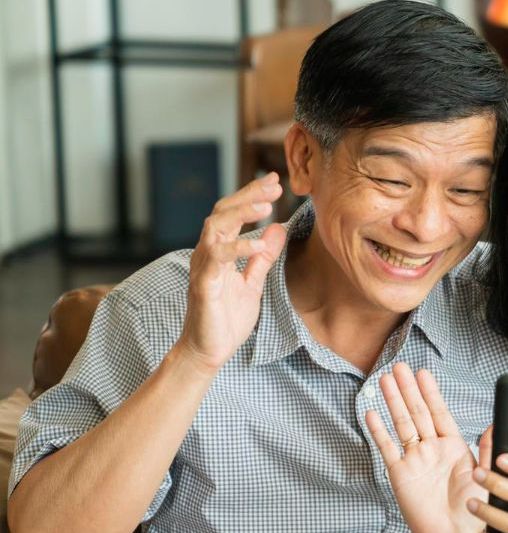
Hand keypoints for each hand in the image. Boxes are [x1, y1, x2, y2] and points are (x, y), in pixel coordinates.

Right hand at [177, 173, 287, 373]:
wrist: (210, 350)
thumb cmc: (227, 318)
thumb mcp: (253, 283)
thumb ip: (262, 257)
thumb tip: (278, 229)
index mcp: (220, 250)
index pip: (233, 213)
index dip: (252, 196)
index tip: (276, 182)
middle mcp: (208, 253)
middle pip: (223, 211)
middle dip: (248, 195)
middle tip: (273, 184)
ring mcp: (204, 266)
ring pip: (215, 227)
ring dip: (241, 214)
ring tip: (266, 207)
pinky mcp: (203, 284)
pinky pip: (217, 259)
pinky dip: (238, 249)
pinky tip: (259, 245)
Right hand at [366, 363, 484, 532]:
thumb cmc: (471, 512)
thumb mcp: (485, 477)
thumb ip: (489, 450)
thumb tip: (494, 424)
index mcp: (453, 447)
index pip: (439, 413)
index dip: (431, 393)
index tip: (423, 373)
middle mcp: (432, 450)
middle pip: (418, 412)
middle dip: (408, 389)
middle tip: (399, 367)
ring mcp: (414, 460)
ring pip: (402, 424)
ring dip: (393, 402)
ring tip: (385, 380)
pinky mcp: (400, 474)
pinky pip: (387, 448)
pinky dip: (379, 431)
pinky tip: (372, 413)